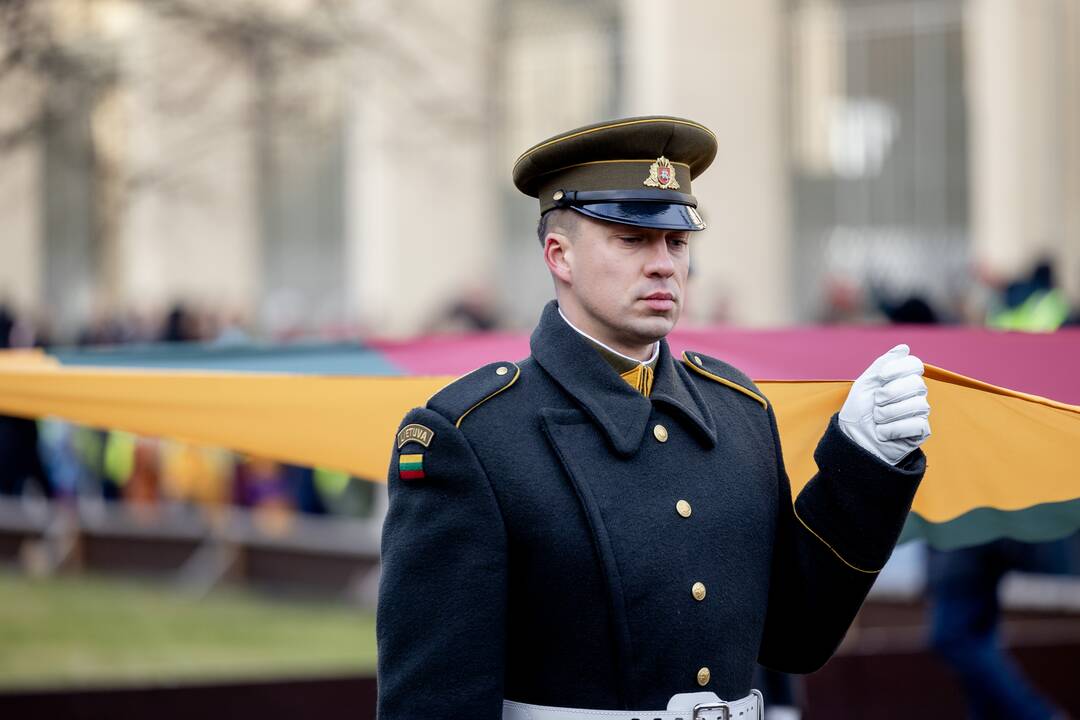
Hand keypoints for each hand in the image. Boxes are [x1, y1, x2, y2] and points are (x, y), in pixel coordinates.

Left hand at [838, 344, 930, 464]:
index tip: (881, 378)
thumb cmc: (858, 411)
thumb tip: (904, 347)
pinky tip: (884, 432)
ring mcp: (919, 412)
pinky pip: (918, 424)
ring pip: (918, 405)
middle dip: (890, 393)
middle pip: (917, 384)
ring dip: (889, 413)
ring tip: (877, 419)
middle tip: (876, 403)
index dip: (898, 369)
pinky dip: (895, 428)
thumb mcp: (866, 383)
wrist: (853, 440)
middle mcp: (914, 394)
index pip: (914, 364)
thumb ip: (883, 363)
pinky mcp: (920, 431)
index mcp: (902, 380)